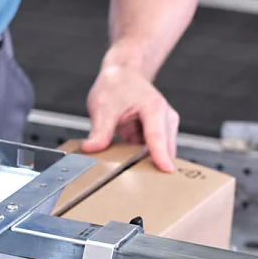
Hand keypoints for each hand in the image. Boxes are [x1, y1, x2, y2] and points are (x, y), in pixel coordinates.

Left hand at [82, 47, 181, 171]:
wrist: (123, 74)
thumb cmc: (117, 85)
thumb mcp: (103, 106)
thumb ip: (99, 130)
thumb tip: (91, 149)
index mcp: (154, 108)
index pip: (157, 136)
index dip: (160, 155)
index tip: (166, 170)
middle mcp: (165, 118)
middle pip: (164, 149)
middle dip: (153, 166)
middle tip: (137, 184)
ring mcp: (164, 127)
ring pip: (161, 153)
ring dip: (147, 164)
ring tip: (130, 174)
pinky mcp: (158, 135)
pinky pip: (153, 153)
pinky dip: (142, 160)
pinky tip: (130, 164)